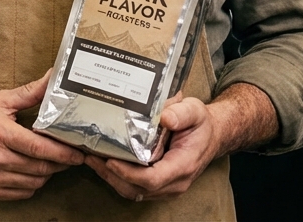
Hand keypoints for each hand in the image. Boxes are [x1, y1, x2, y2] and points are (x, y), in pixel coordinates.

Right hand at [0, 70, 86, 200]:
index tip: (78, 153)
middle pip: (40, 168)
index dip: (64, 153)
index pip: (40, 148)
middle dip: (60, 164)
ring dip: (46, 174)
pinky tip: (30, 171)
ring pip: (34, 183)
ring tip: (48, 162)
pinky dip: (31, 184)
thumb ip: (29, 93)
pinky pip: (21, 193)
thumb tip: (53, 78)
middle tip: (69, 157)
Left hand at [83, 96, 218, 201]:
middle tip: (92, 157)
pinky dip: (118, 178)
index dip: (129, 173)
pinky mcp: (160, 185)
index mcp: (183, 165)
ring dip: (111, 179)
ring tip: (92, 160)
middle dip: (112, 175)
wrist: (211, 136)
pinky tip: (104, 163)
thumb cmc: (200, 123)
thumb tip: (164, 117)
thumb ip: (182, 112)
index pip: (153, 179)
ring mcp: (168, 186)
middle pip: (138, 189)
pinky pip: (135, 188)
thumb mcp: (195, 110)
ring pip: (134, 192)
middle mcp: (175, 181)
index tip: (111, 160)